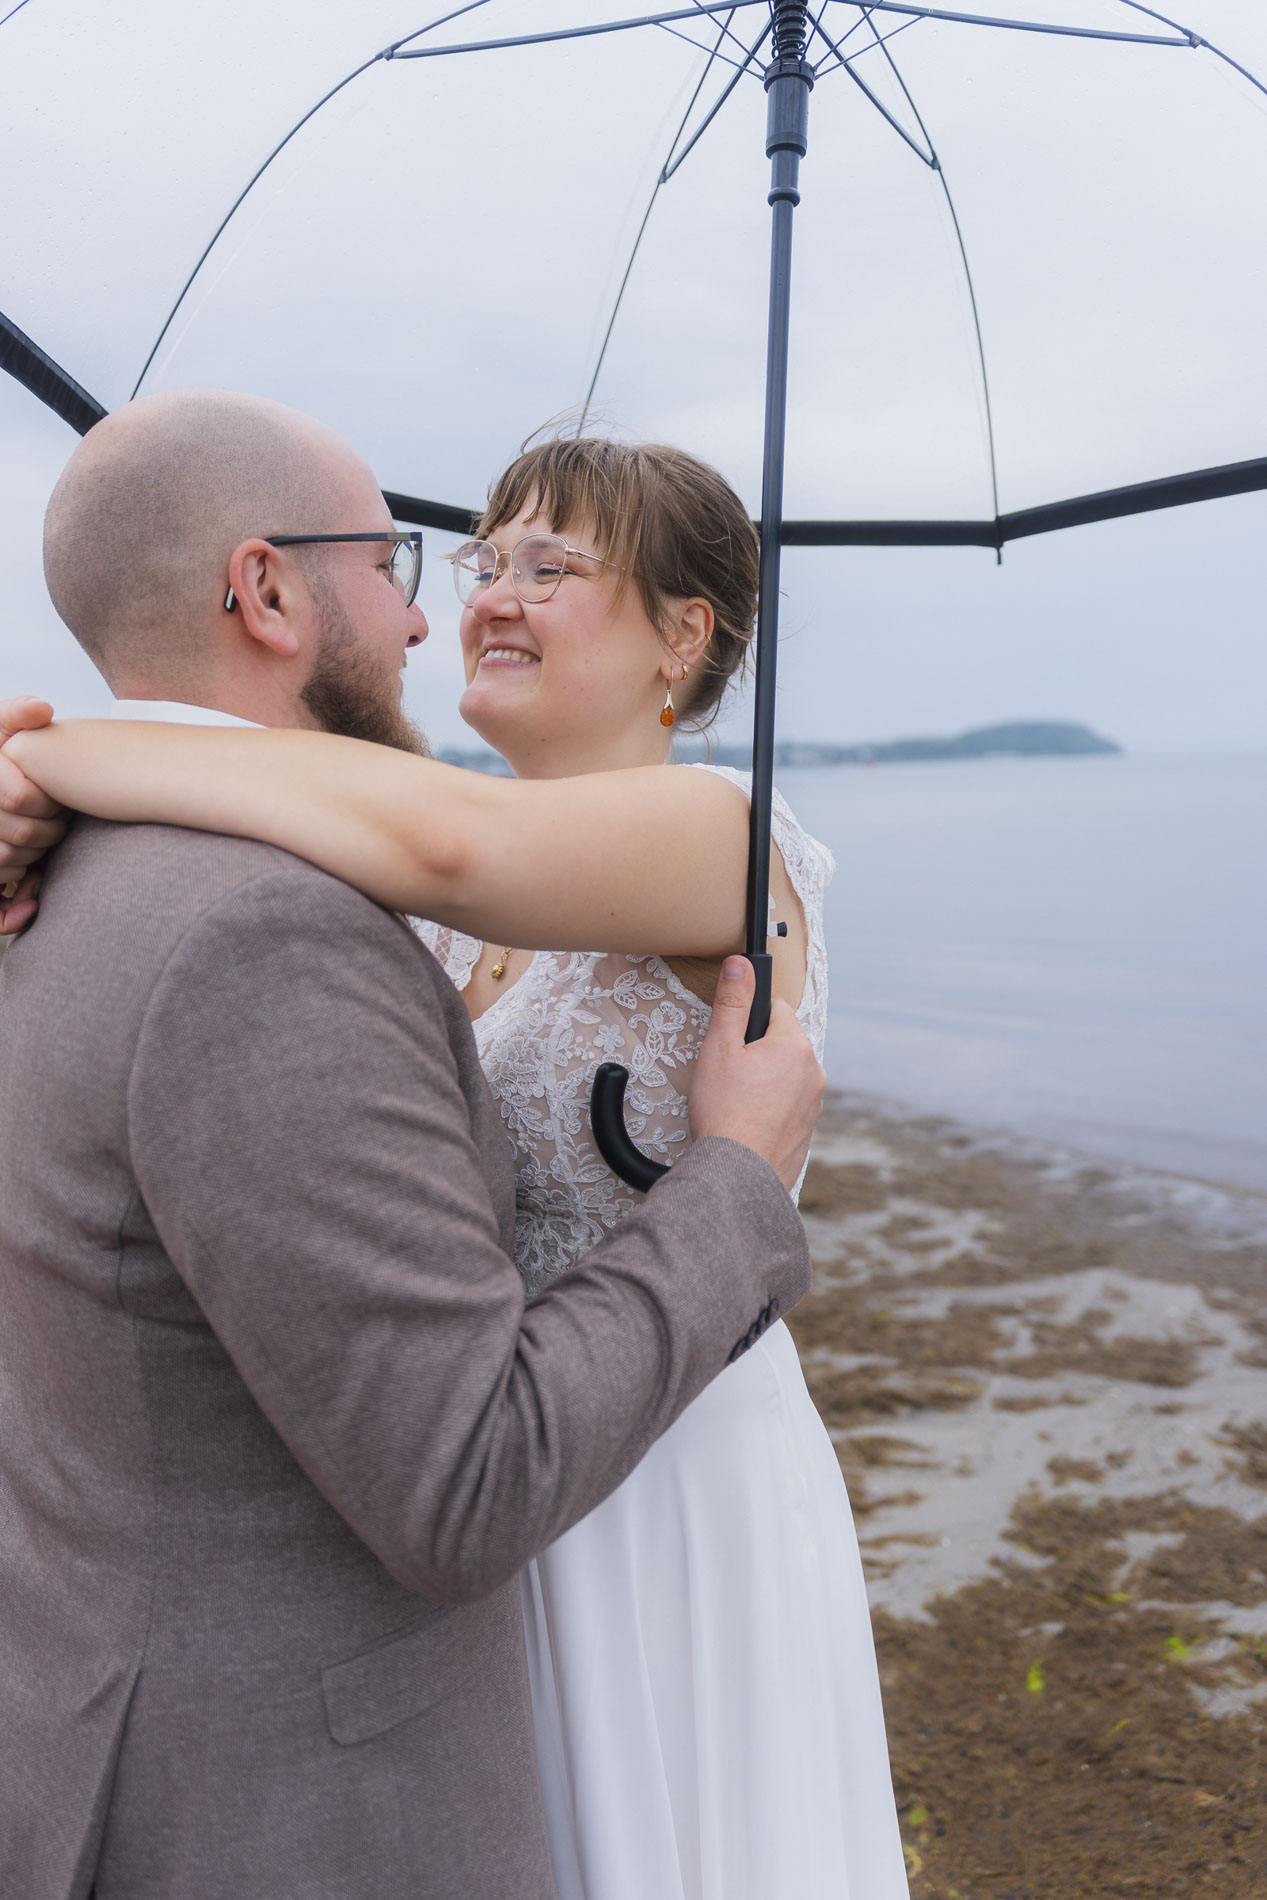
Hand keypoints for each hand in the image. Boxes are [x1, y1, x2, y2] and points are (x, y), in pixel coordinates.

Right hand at [0, 698, 64, 932]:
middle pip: (20, 835)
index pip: (21, 797)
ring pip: (7, 863)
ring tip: (44, 842)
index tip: (58, 795)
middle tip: (60, 822)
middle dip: (48, 831)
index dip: (47, 800)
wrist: (2, 776)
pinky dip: (11, 913)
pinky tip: (32, 901)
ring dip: (33, 860)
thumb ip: (15, 714)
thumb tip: (42, 708)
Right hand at [689, 956, 825, 1190]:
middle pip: (781, 1042)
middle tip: (727, 1074)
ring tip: (734, 1101)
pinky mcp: (807, 1130)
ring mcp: (814, 1104)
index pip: (775, 1008)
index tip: (729, 1039)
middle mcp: (813, 1072)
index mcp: (795, 1046)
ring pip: (785, 1074)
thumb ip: (732, 1003)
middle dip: (756, 1051)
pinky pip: (788, 1104)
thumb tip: (741, 964)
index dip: (747, 1019)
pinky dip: (770, 1107)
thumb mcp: (720, 1048)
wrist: (737, 1176)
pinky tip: (746, 1121)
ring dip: (764, 1079)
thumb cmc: (724, 1111)